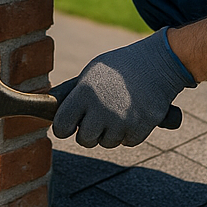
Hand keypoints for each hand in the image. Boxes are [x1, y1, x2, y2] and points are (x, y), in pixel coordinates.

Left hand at [53, 30, 195, 147]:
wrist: (158, 63)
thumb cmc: (120, 67)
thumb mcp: (90, 73)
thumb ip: (70, 93)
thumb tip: (48, 106)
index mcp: (84, 94)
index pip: (61, 127)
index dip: (64, 127)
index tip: (69, 125)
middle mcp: (101, 110)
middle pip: (85, 141)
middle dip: (89, 133)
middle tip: (97, 119)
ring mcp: (121, 121)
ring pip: (107, 143)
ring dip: (111, 132)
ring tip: (118, 111)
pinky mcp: (140, 129)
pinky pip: (127, 142)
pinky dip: (129, 132)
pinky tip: (133, 114)